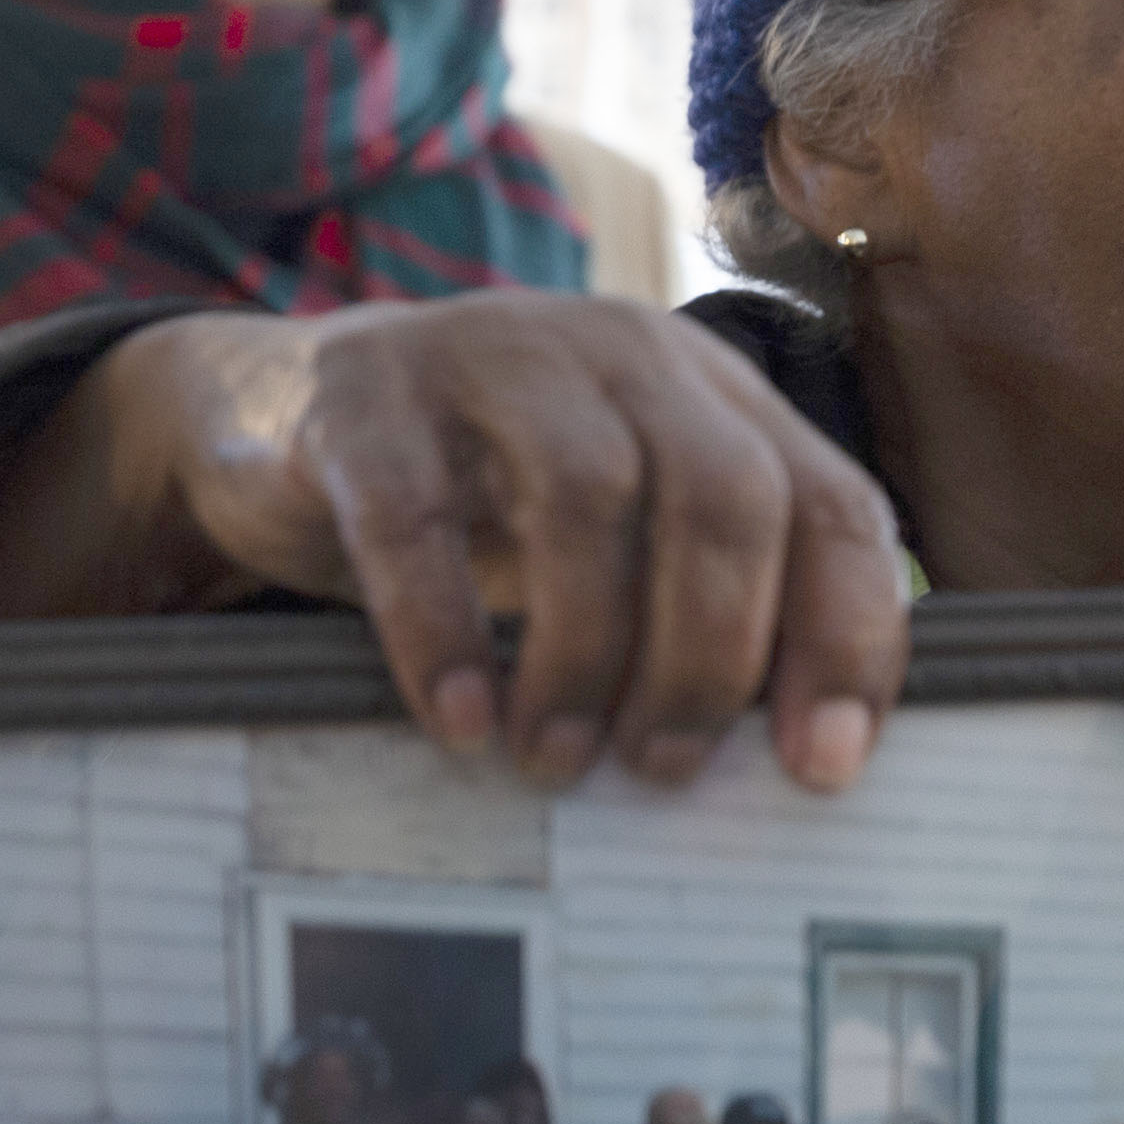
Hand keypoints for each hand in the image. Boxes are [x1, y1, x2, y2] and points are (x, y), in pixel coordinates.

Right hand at [93, 299, 907, 791]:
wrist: (278, 413)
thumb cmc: (482, 505)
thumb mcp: (619, 537)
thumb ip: (704, 614)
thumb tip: (794, 770)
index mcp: (713, 394)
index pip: (835, 505)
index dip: (845, 640)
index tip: (820, 768)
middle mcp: (624, 353)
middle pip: (724, 493)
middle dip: (709, 655)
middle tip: (660, 769)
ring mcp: (495, 355)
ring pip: (587, 493)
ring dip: (584, 653)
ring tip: (553, 759)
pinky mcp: (370, 394)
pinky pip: (417, 517)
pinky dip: (444, 631)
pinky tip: (459, 720)